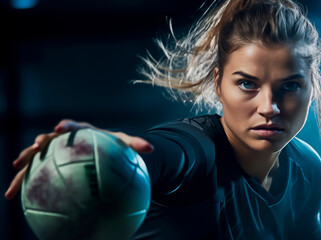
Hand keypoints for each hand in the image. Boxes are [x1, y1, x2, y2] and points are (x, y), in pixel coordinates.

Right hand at [4, 119, 153, 199]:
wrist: (102, 147)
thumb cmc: (112, 144)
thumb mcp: (124, 143)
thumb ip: (135, 144)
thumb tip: (152, 148)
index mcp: (81, 131)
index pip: (72, 126)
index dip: (65, 126)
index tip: (59, 129)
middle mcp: (64, 139)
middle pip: (48, 138)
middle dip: (41, 141)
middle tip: (36, 146)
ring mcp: (55, 151)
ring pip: (36, 155)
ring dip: (25, 163)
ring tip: (15, 172)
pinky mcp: (50, 164)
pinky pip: (36, 172)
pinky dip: (25, 182)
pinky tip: (16, 196)